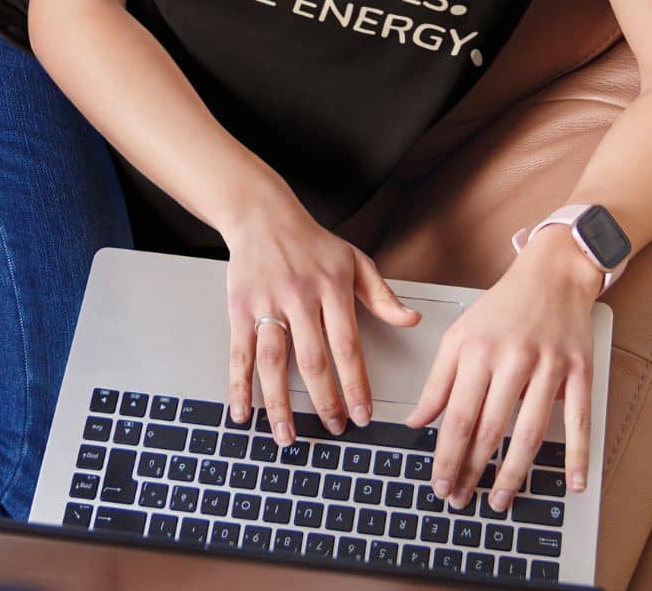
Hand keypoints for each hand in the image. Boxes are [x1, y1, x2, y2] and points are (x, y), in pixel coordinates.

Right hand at [222, 176, 421, 443]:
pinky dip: (239, 385)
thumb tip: (412, 320)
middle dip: (325, 401)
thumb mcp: (355, 260)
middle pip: (312, 360)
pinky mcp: (240, 308)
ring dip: (279, 404)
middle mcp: (300, 297)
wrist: (263, 216)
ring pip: (274, 362)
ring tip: (288, 436)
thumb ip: (382, 295)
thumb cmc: (313, 242)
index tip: (363, 415)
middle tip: (334, 429)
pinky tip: (242, 412)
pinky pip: (240, 352)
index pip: (347, 345)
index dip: (356, 384)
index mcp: (332, 287)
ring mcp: (268, 303)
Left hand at [404, 226, 601, 511]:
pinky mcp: (579, 370)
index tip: (440, 483)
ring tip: (500, 501)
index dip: (447, 455)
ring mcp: (549, 365)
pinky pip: (579, 419)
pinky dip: (578, 455)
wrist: (553, 273)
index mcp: (479, 349)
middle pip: (491, 428)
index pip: (459, 415)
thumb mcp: (461, 334)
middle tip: (462, 499)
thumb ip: (438, 380)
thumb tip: (416, 421)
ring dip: (514, 473)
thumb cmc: (504, 306)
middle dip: (473, 471)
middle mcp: (513, 358)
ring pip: (530, 431)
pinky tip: (571, 483)